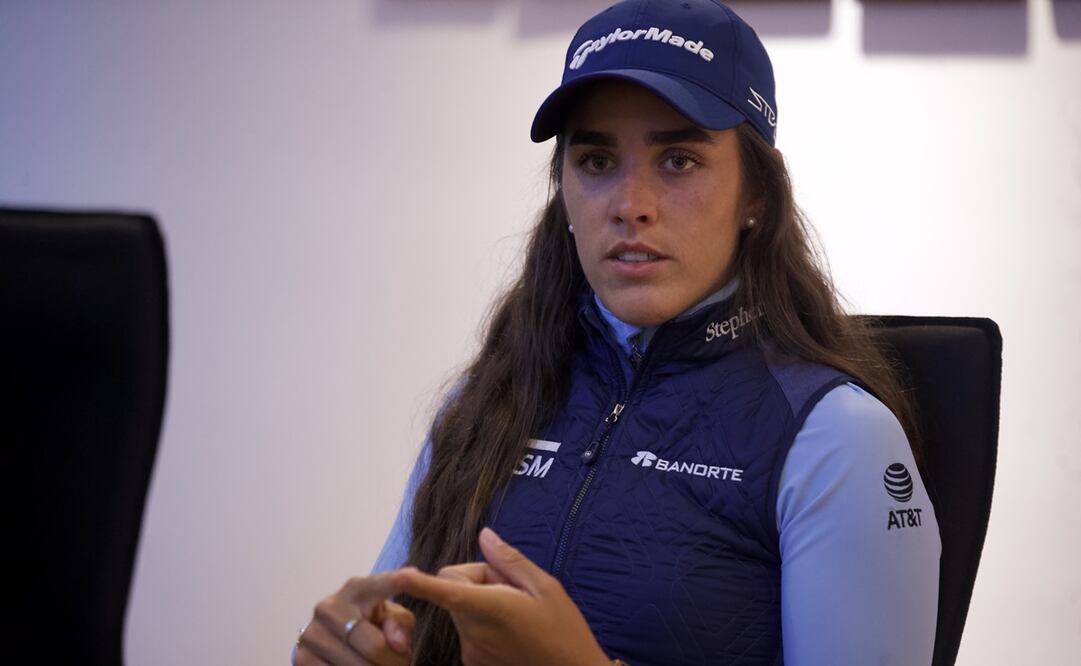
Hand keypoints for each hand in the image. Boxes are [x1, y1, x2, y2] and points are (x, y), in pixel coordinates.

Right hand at [294, 571, 414, 665]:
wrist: (331, 640)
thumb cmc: (370, 624)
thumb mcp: (390, 618)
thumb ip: (400, 624)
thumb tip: (398, 643)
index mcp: (356, 589)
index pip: (381, 584)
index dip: (398, 581)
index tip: (413, 576)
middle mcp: (329, 607)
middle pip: (375, 648)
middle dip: (395, 663)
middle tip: (401, 664)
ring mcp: (313, 634)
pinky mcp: (302, 659)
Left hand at [394, 527, 610, 665]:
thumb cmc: (564, 631)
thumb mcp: (546, 587)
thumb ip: (509, 560)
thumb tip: (484, 535)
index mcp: (491, 607)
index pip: (446, 589)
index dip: (421, 582)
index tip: (399, 576)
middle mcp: (474, 631)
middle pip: (456, 588)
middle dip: (477, 579)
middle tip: (512, 587)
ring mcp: (472, 651)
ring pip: (462, 609)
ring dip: (481, 602)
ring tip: (517, 614)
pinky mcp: (474, 664)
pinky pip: (469, 630)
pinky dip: (484, 624)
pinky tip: (512, 631)